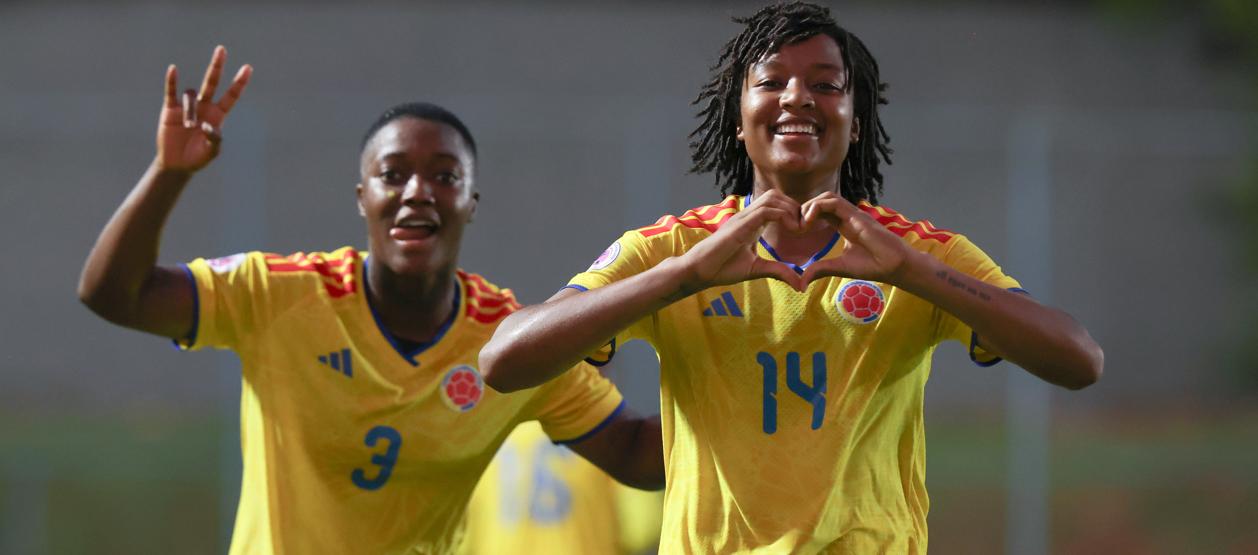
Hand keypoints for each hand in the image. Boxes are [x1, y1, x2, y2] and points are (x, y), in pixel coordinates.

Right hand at [155, 45, 251, 172]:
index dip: (239, 82)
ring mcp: (187, 106)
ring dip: (190, 110)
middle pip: (212, 81)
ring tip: (188, 126)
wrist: (177, 164)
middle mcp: (204, 106)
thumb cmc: (198, 158)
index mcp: (218, 115)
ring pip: (191, 96)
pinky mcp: (170, 109)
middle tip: (222, 49)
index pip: (231, 95)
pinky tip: (173, 70)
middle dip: (217, 66)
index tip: (248, 68)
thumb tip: (207, 126)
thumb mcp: (211, 152)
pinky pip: (171, 91)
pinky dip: (172, 81)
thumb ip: (214, 139)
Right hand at [675, 190, 804, 293]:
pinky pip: (766, 210)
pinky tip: (792, 231)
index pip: (775, 204)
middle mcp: (748, 215)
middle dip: (795, 207)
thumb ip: (778, 271)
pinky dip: (783, 216)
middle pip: (776, 195)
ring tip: (799, 229)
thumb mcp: (757, 269)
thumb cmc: (722, 268)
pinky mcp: (741, 224)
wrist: (699, 271)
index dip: (793, 212)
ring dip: (790, 209)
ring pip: (773, 198)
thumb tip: (800, 285)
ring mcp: (743, 217)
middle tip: (804, 227)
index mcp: (752, 223)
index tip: (803, 230)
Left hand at [799, 191, 916, 285]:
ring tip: (802, 225)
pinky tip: (809, 223)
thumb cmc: (872, 266)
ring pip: (826, 196)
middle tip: (795, 228)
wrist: (894, 266)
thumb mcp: (839, 267)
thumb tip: (801, 283)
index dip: (804, 217)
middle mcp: (847, 216)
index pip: (820, 211)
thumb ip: (820, 270)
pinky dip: (816, 207)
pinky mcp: (856, 214)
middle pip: (821, 200)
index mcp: (843, 225)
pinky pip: (833, 201)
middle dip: (803, 210)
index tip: (796, 232)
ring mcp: (852, 213)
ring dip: (809, 206)